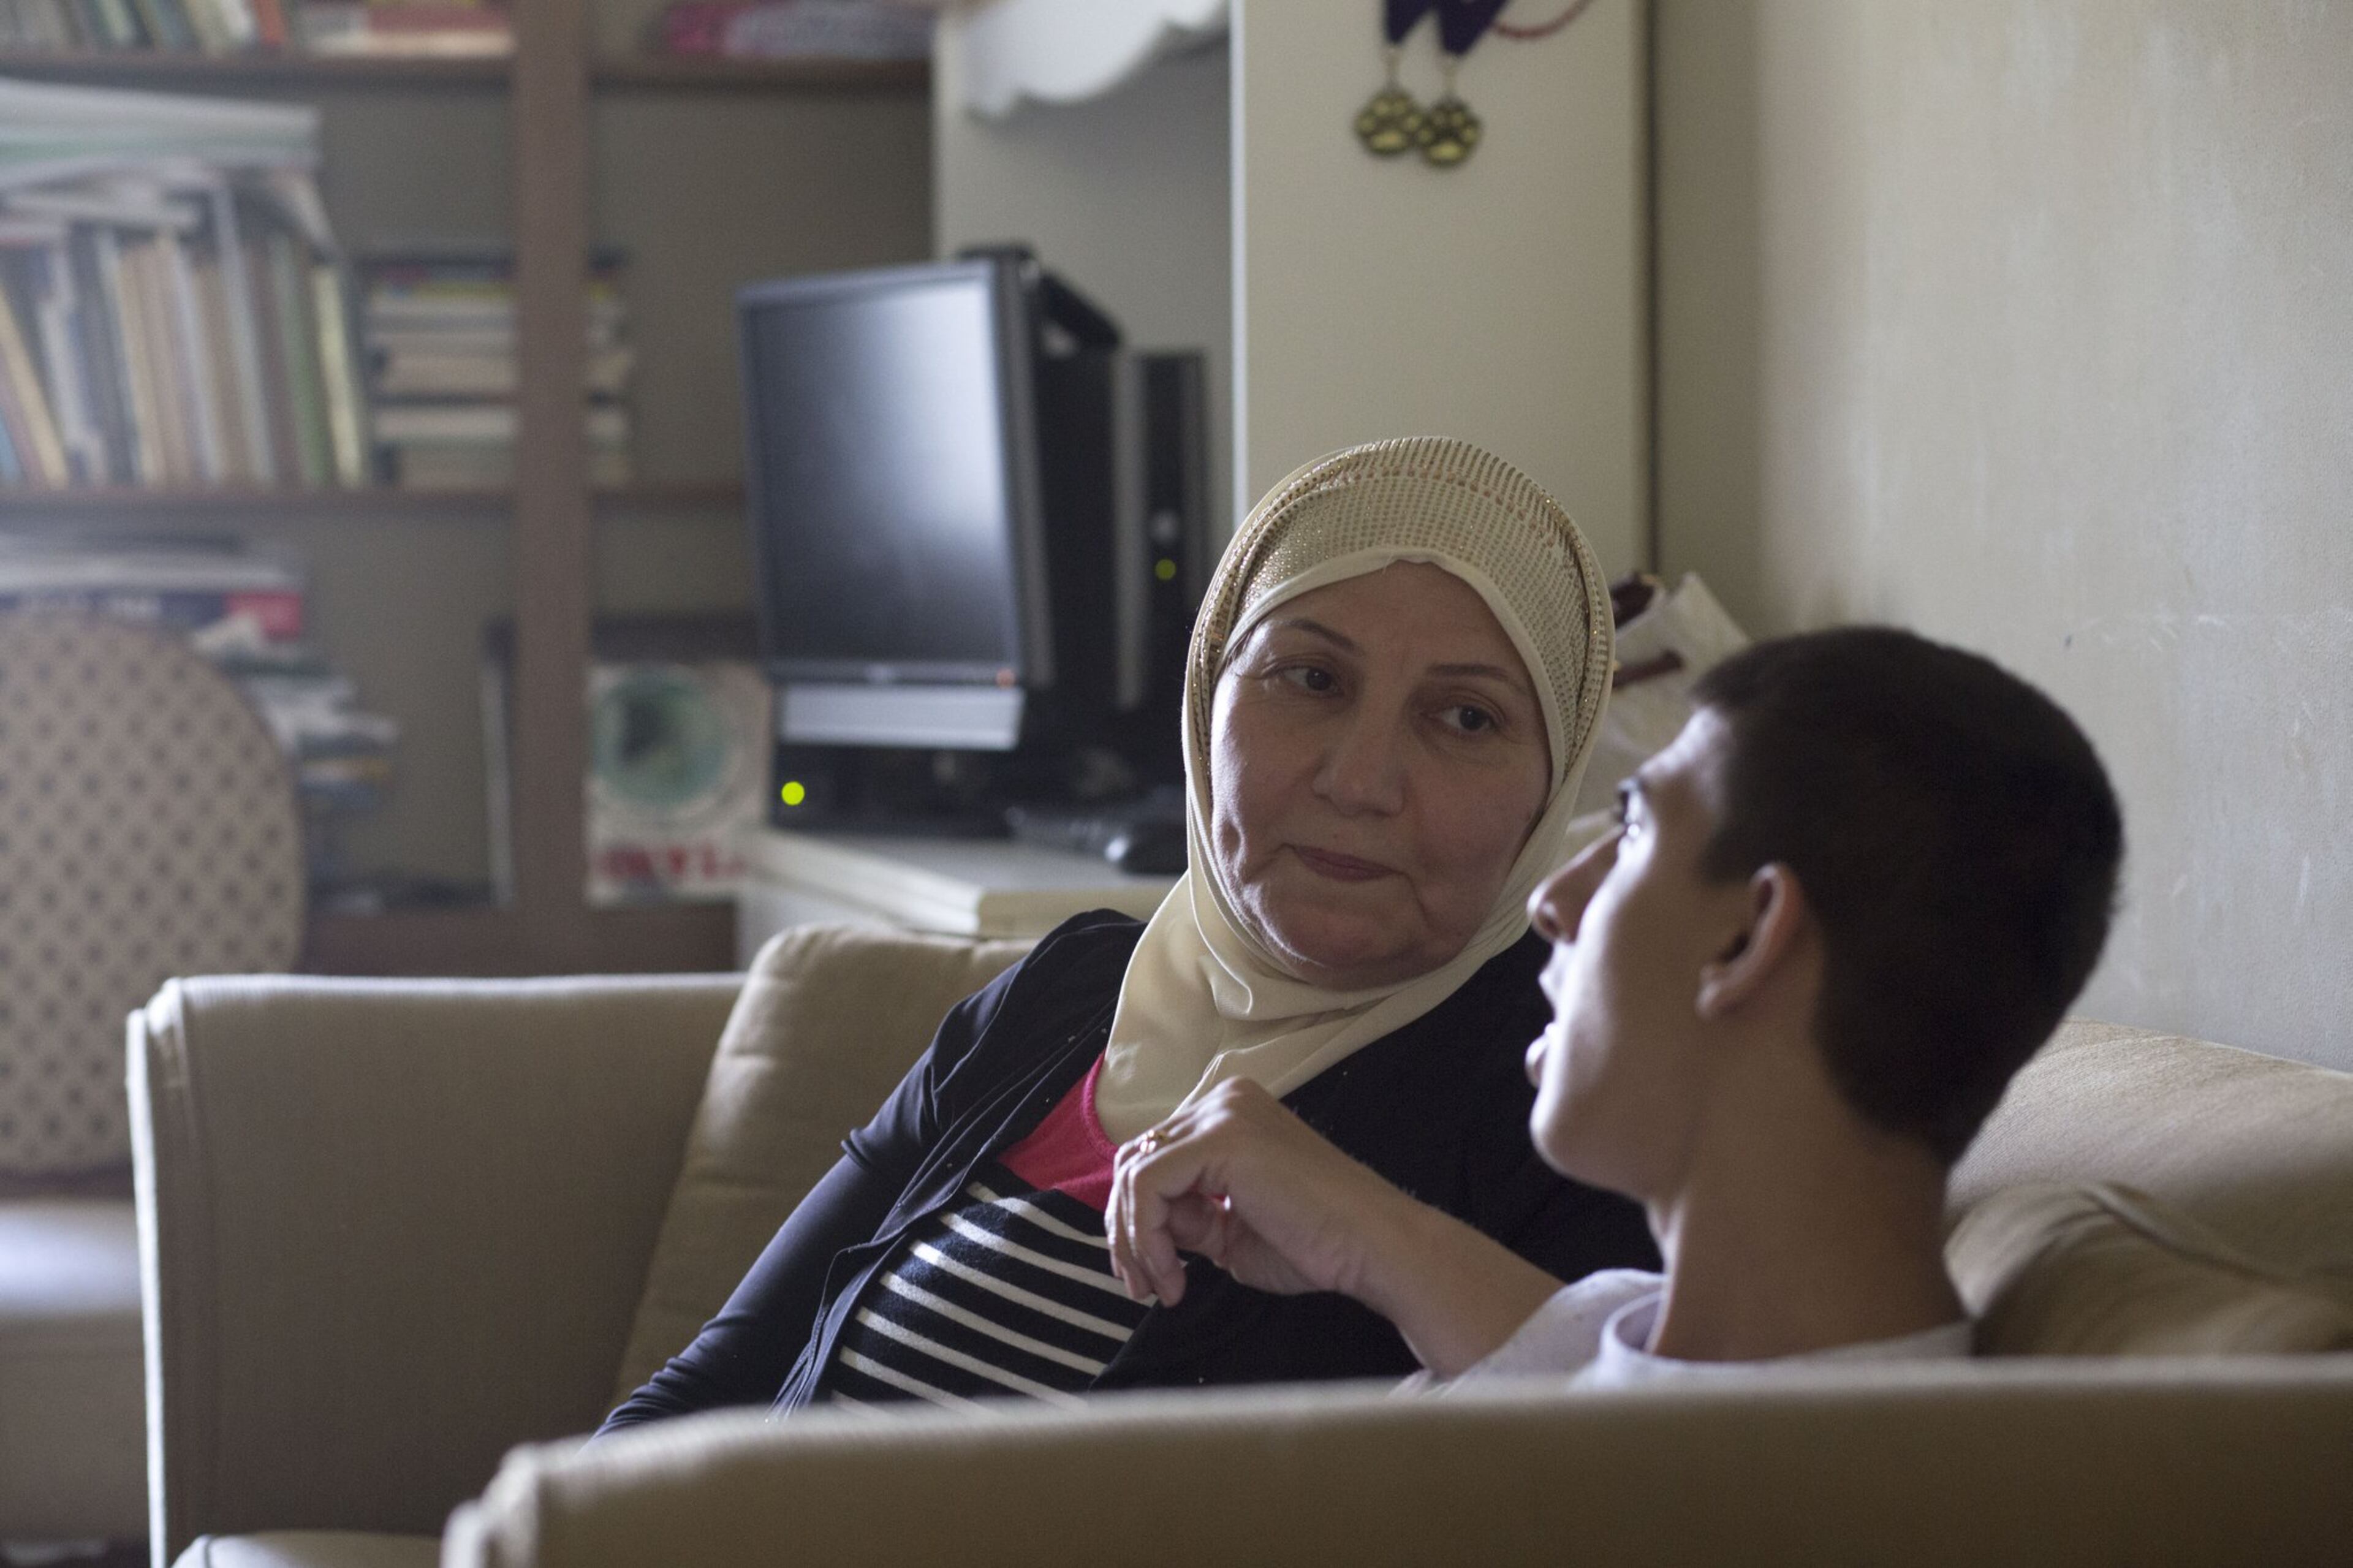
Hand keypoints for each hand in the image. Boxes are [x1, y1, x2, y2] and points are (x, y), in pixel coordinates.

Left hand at [1105, 1079, 1407, 1308]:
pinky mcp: (1220, 1138)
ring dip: (1137, 1240)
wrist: (1371, 1246)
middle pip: (1136, 1159)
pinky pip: (1149, 1185)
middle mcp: (1223, 1101)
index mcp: (1230, 1114)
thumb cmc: (1318, 1246)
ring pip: (1135, 1172)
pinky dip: (1148, 1237)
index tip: (1148, 1276)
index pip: (1156, 1157)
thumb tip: (1146, 1226)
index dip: (1137, 1219)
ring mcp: (1222, 1113)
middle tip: (1142, 1287)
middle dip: (1127, 1230)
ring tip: (1162, 1288)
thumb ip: (1190, 1218)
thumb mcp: (1232, 1231)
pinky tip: (1175, 1276)